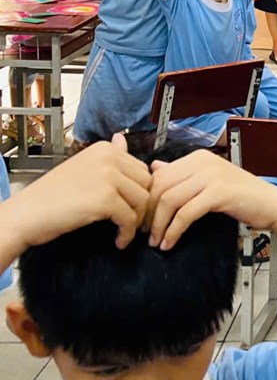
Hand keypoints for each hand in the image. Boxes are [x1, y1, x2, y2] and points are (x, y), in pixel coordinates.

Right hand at [3, 134, 149, 252]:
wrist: (26, 213)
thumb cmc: (52, 194)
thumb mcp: (83, 167)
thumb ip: (108, 156)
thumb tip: (121, 139)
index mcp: (105, 148)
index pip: (142, 169)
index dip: (140, 191)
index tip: (132, 207)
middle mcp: (109, 158)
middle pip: (147, 183)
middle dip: (143, 205)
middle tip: (132, 222)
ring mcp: (108, 177)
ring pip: (143, 200)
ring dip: (136, 221)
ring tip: (124, 232)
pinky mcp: (105, 200)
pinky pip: (130, 219)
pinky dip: (127, 233)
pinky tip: (118, 241)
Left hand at [146, 149, 276, 250]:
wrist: (272, 204)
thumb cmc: (242, 196)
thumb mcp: (209, 180)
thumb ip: (183, 174)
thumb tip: (154, 168)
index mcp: (197, 157)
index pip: (158, 176)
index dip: (146, 200)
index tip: (143, 221)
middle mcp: (202, 161)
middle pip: (159, 186)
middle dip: (148, 214)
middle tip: (145, 234)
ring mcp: (211, 176)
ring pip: (169, 200)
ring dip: (158, 225)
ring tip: (157, 242)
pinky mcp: (219, 193)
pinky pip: (185, 213)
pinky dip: (173, 231)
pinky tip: (170, 243)